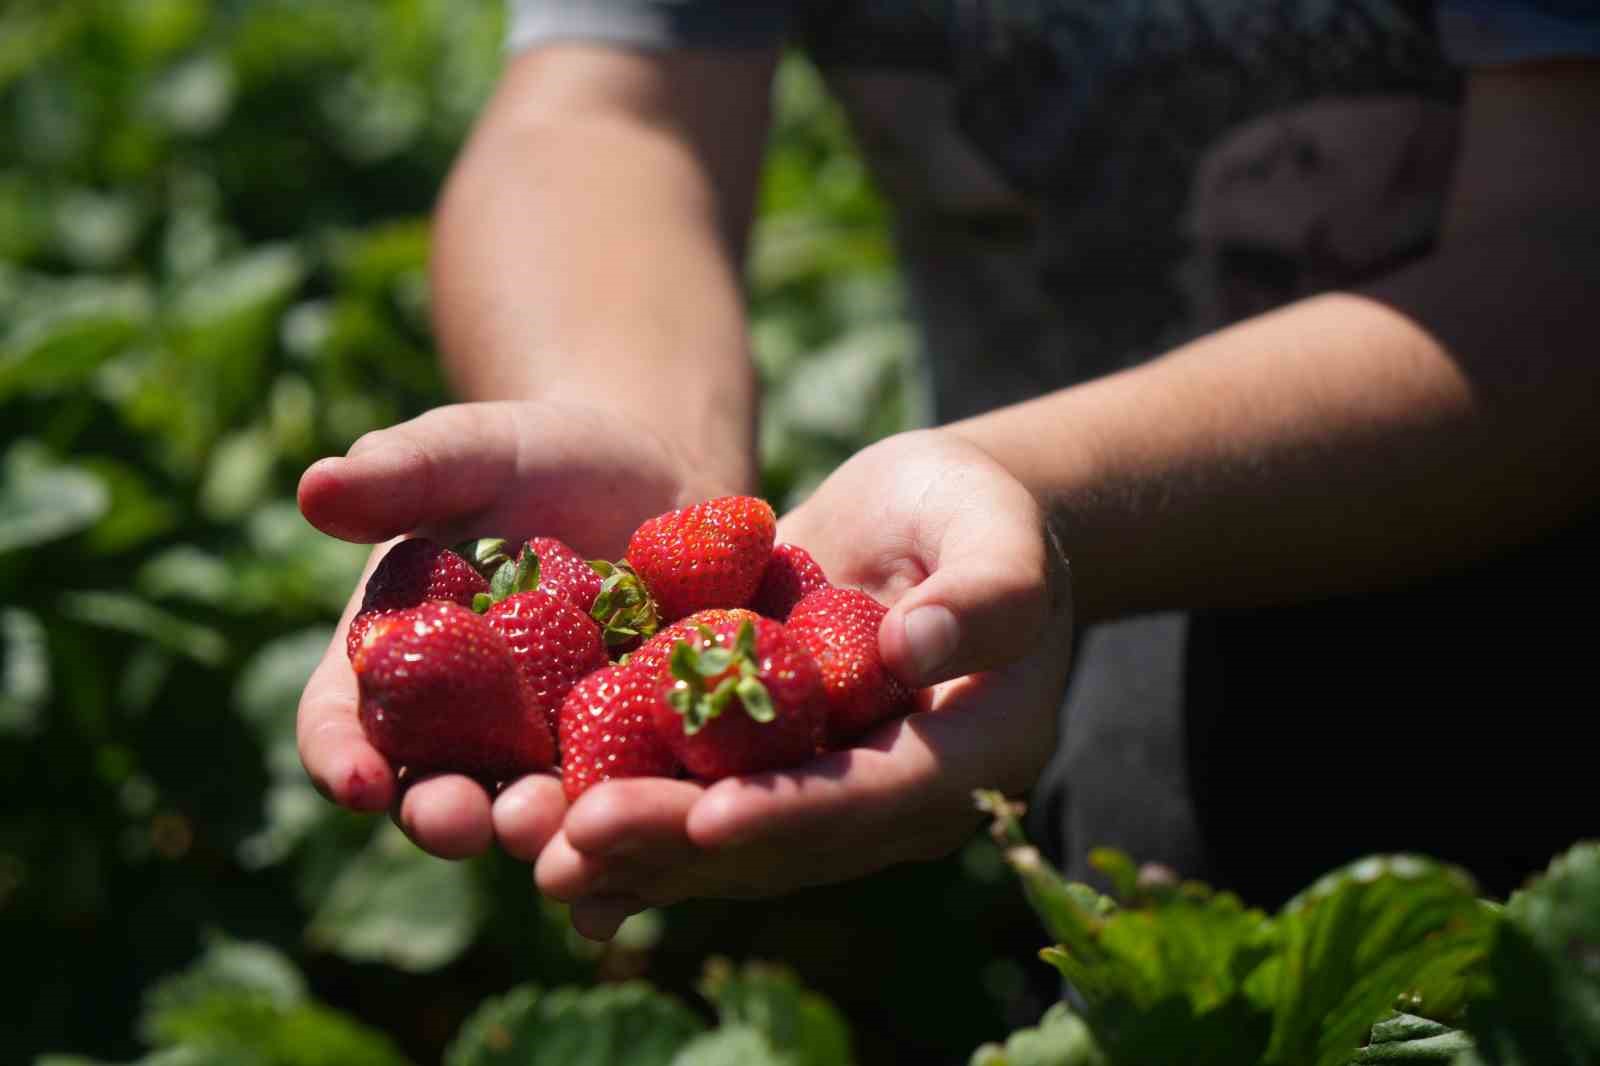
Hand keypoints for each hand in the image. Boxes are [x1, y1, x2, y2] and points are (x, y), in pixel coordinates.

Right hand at [294, 399, 745, 861]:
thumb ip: (400, 472)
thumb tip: (313, 487)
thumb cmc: (535, 459)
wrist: (652, 475)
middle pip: (435, 789)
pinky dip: (634, 824)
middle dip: (442, 813)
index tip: (355, 781)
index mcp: (394, 664)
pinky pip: (627, 800)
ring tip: (556, 829)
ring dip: (539, 831)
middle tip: (461, 820)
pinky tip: (651, 841)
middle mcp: (461, 729)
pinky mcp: (633, 757)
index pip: (343, 723)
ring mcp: (549, 752)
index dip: (340, 757)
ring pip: (533, 811)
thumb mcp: (471, 453)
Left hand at [534, 429, 1073, 938]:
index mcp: (967, 755)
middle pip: (780, 840)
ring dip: (631, 851)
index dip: (792, 812)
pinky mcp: (763, 764)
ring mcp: (821, 789)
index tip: (707, 817)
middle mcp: (889, 798)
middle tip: (580, 844)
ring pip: (723, 839)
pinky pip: (693, 801)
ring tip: (539, 854)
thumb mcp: (1000, 530)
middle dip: (676, 844)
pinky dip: (625, 822)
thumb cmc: (982, 513)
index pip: (876, 795)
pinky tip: (541, 840)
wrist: (935, 521)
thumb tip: (914, 652)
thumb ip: (988, 592)